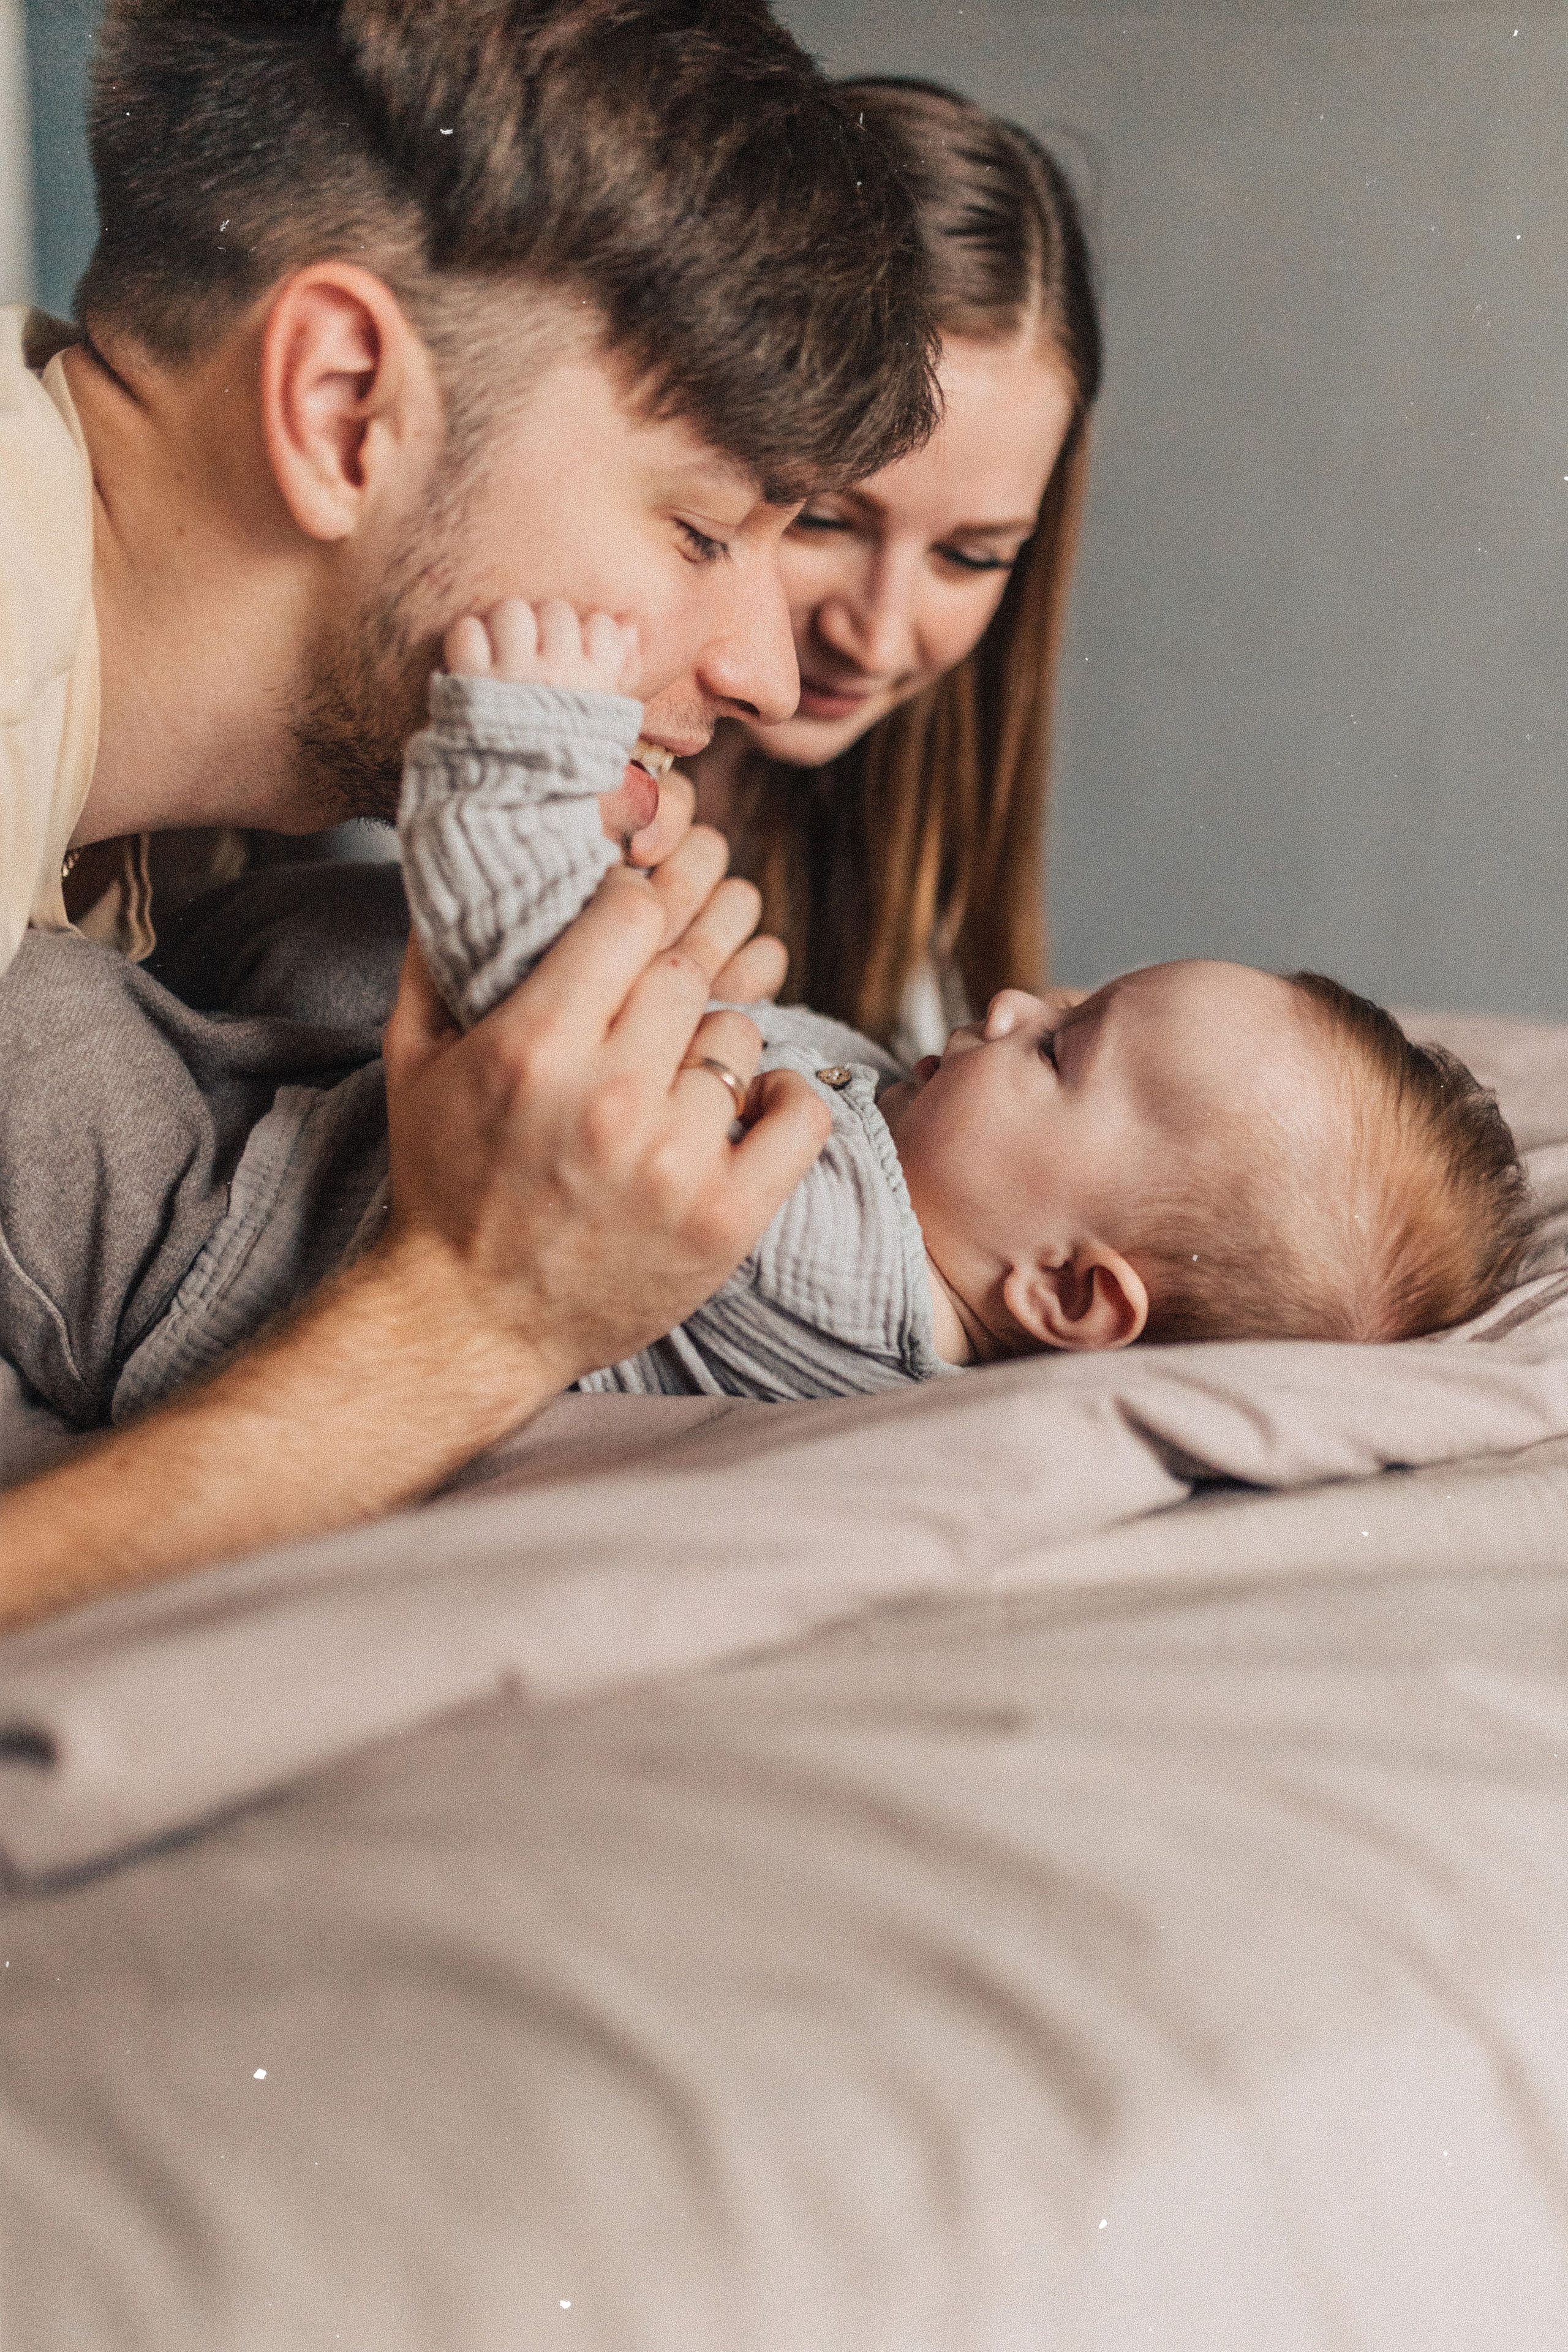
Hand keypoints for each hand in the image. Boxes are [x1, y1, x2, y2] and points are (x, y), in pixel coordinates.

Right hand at [379, 823, 830, 1390]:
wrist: (470, 1324)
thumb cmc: (444, 1184)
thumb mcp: (415, 1060)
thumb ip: (439, 955)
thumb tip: (470, 860)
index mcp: (535, 1046)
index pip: (633, 913)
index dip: (646, 893)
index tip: (648, 900)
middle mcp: (609, 1097)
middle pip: (692, 965)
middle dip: (701, 937)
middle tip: (711, 921)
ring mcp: (673, 1161)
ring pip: (739, 1034)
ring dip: (720, 1034)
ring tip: (687, 1056)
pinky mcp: (725, 1219)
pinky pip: (800, 1114)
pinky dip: (786, 1096)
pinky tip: (754, 1098)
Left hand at [445, 597, 667, 855]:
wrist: (513, 810)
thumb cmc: (563, 764)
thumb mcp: (605, 725)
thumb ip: (620, 670)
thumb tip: (630, 623)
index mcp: (597, 685)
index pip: (600, 626)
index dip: (584, 635)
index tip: (573, 658)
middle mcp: (560, 674)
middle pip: (555, 611)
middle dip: (541, 628)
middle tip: (530, 656)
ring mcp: (514, 675)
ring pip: (512, 611)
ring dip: (504, 627)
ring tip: (501, 655)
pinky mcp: (472, 681)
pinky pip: (468, 629)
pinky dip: (467, 640)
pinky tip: (473, 663)